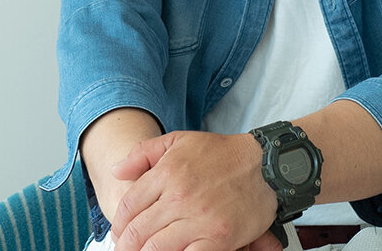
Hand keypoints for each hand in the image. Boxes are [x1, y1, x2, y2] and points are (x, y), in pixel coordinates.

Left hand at [107, 130, 279, 250]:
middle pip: (138, 232)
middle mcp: (179, 197)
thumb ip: (143, 154)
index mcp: (166, 174)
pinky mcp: (218, 238)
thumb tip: (116, 171)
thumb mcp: (178, 141)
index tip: (119, 235)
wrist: (265, 165)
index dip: (118, 225)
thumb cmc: (222, 154)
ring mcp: (198, 219)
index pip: (128, 207)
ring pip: (156, 248)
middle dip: (126, 246)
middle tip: (125, 250)